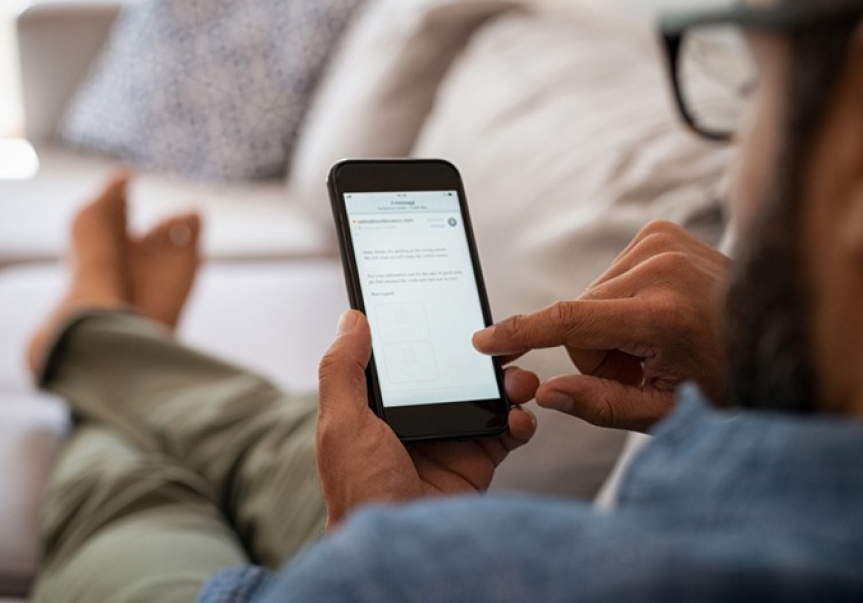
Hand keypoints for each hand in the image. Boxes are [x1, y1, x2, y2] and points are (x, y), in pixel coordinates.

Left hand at [316, 310, 537, 529]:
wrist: (401, 552)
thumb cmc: (360, 490)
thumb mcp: (342, 423)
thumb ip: (343, 369)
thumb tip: (352, 318)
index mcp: (381, 406)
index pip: (410, 357)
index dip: (431, 333)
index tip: (453, 310)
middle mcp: (418, 418)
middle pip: (456, 372)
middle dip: (482, 356)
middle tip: (502, 344)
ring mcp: (450, 440)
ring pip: (487, 397)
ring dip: (509, 383)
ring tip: (518, 380)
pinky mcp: (476, 462)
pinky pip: (507, 433)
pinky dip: (520, 421)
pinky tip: (518, 418)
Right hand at [473, 221, 729, 431]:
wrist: (779, 333)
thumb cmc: (728, 380)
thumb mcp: (667, 411)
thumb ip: (601, 404)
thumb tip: (546, 394)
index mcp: (664, 315)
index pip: (570, 321)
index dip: (521, 333)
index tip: (483, 340)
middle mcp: (662, 268)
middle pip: (578, 317)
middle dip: (597, 349)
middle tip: (644, 365)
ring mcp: (664, 242)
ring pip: (590, 297)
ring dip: (611, 325)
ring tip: (659, 339)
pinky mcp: (661, 231)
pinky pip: (609, 275)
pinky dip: (623, 300)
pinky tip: (659, 312)